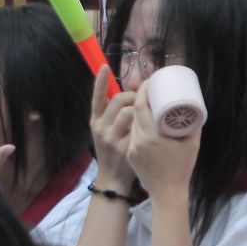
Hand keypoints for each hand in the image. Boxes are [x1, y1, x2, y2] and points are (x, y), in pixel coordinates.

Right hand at [89, 69, 138, 191]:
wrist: (113, 178)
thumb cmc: (114, 150)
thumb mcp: (107, 131)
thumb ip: (115, 114)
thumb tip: (133, 93)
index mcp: (95, 121)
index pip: (97, 97)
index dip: (100, 81)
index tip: (104, 66)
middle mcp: (100, 128)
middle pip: (118, 100)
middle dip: (134, 95)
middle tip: (142, 100)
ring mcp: (111, 138)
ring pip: (129, 112)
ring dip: (140, 109)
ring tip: (146, 114)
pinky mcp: (124, 148)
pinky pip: (139, 129)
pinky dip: (146, 126)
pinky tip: (151, 128)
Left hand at [124, 86, 198, 200]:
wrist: (167, 193)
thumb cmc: (182, 168)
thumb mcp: (193, 145)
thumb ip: (194, 125)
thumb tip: (195, 107)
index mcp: (153, 136)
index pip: (141, 106)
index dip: (143, 91)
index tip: (149, 82)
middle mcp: (139, 140)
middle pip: (135, 112)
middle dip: (140, 97)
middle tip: (150, 88)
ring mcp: (132, 148)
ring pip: (133, 122)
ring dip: (139, 111)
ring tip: (149, 103)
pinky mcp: (130, 154)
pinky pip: (133, 134)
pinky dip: (139, 125)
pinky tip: (145, 121)